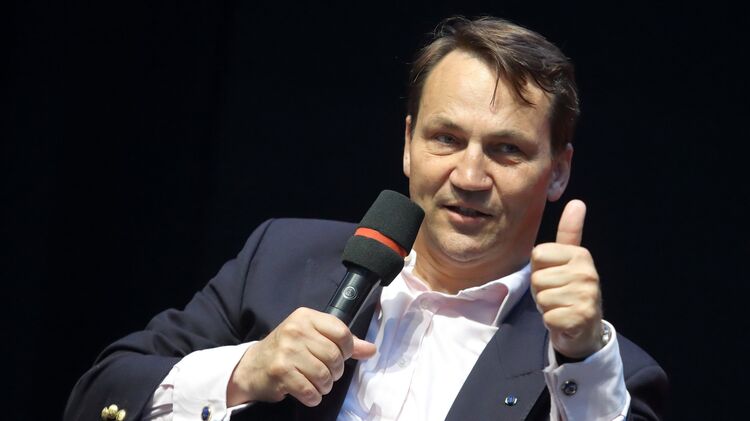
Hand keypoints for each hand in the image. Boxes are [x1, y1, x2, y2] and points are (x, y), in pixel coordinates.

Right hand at [227, 307, 375, 406]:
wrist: (252, 367)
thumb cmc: (287, 350)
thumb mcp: (313, 337)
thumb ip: (342, 342)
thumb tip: (371, 350)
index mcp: (306, 317)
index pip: (342, 332)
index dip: (347, 349)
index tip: (340, 356)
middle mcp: (295, 330)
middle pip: (334, 357)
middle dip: (335, 372)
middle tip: (326, 374)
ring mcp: (286, 351)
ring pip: (324, 376)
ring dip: (325, 386)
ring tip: (317, 383)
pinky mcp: (280, 373)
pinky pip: (310, 392)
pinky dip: (313, 397)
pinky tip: (307, 392)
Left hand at [531, 200, 603, 359]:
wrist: (584, 328)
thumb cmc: (568, 290)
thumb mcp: (567, 259)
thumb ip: (570, 232)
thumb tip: (578, 202)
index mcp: (580, 255)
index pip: (538, 254)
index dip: (539, 269)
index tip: (554, 277)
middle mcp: (587, 273)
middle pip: (537, 277)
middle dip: (541, 290)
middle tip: (557, 295)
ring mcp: (587, 296)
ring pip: (542, 297)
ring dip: (546, 306)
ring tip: (560, 306)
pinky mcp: (581, 318)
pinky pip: (548, 316)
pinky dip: (551, 322)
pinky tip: (564, 320)